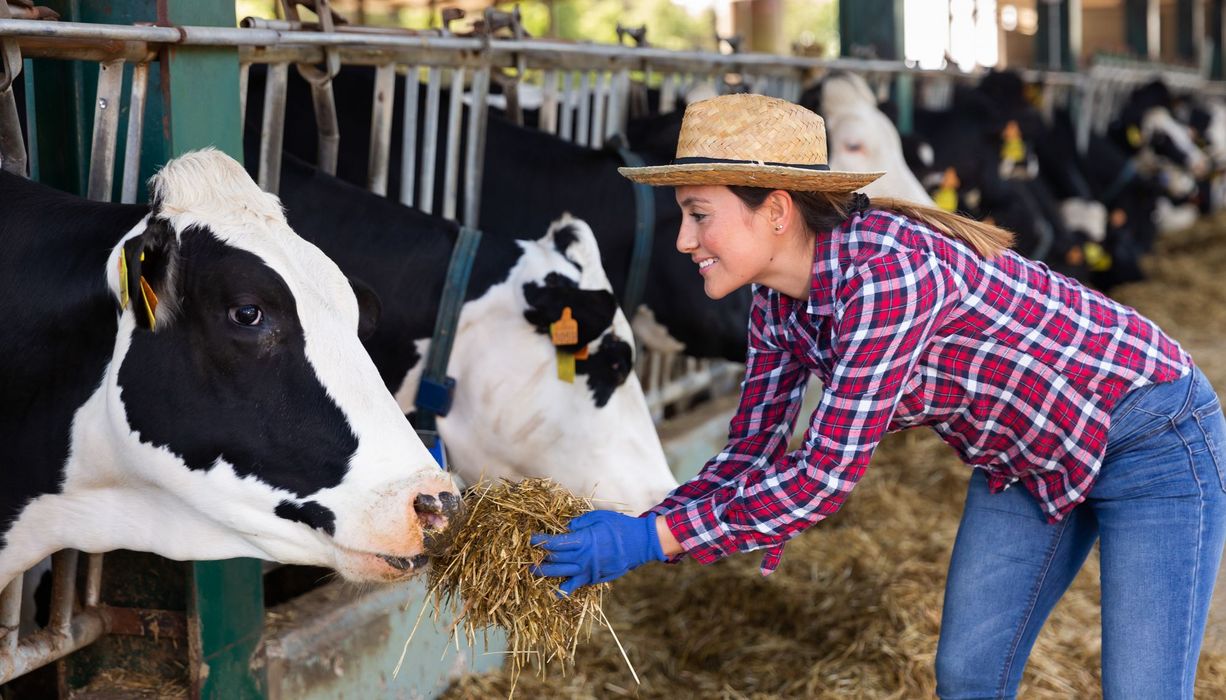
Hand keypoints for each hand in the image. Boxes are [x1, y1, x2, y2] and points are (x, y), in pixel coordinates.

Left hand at [530, 510, 665, 595]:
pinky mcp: (593, 578)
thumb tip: (567, 527)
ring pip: (561, 573)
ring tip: (532, 571)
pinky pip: (575, 585)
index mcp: (583, 540)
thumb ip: (581, 522)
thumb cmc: (620, 527)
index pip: (556, 542)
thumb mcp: (599, 517)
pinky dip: (564, 590)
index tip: (531, 539)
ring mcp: (587, 570)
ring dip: (545, 573)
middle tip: (526, 556)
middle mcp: (582, 557)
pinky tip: (554, 593)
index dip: (541, 541)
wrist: (640, 544)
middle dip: (539, 557)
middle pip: (554, 559)